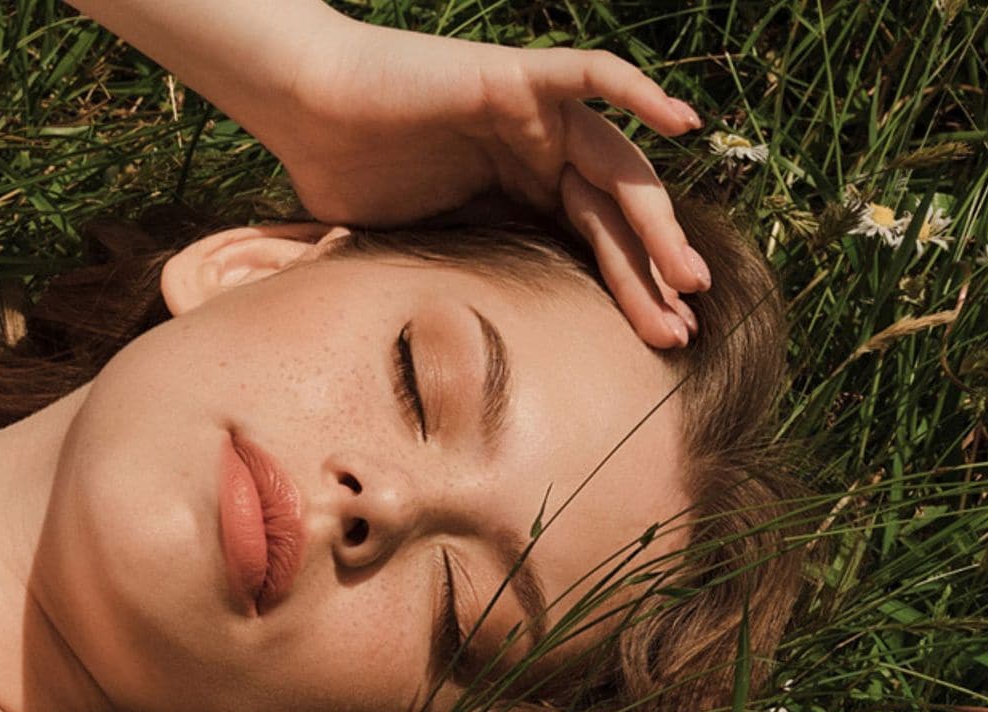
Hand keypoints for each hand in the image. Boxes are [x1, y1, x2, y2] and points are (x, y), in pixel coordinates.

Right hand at [261, 23, 707, 347]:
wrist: (300, 109)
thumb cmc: (341, 174)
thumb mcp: (412, 249)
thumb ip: (456, 281)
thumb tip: (461, 363)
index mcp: (519, 192)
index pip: (592, 246)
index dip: (629, 292)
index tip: (661, 344)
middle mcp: (537, 152)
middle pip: (614, 218)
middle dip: (651, 276)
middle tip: (680, 332)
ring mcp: (531, 114)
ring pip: (617, 167)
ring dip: (656, 222)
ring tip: (687, 277)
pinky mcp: (514, 76)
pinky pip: (589, 73)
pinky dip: (638, 90)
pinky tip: (681, 121)